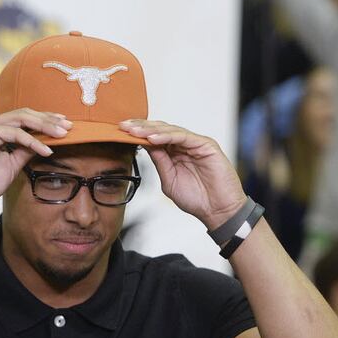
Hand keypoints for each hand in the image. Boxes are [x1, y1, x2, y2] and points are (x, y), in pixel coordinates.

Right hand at [0, 109, 70, 222]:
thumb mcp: (13, 164)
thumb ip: (26, 151)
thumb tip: (46, 143)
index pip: (24, 118)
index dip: (45, 120)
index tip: (64, 126)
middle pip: (25, 114)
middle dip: (49, 119)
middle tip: (69, 126)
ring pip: (22, 118)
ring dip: (44, 125)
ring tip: (62, 134)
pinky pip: (15, 133)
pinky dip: (32, 141)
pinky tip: (47, 150)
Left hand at [119, 120, 246, 229]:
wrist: (218, 211)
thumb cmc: (197, 199)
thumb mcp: (169, 180)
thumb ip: (159, 162)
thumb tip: (144, 146)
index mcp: (175, 153)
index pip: (154, 138)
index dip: (137, 134)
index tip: (119, 132)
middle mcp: (185, 145)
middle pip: (160, 130)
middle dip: (141, 127)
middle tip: (123, 126)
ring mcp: (196, 144)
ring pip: (170, 131)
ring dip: (151, 130)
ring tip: (135, 131)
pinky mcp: (206, 145)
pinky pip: (184, 137)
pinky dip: (168, 137)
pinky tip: (153, 139)